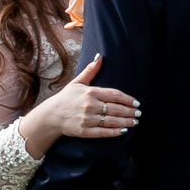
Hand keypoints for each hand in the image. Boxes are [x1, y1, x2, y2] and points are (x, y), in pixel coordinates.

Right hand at [22, 56, 140, 143]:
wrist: (51, 116)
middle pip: (115, 108)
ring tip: (135, 122)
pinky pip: (103, 132)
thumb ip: (90, 70)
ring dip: (126, 122)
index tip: (136, 102)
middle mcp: (90, 105)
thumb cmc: (66, 98)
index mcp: (90, 92)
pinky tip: (124, 131)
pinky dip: (114, 132)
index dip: (127, 99)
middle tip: (138, 114)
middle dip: (129, 112)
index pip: (114, 95)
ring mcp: (87, 119)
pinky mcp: (84, 131)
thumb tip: (100, 56)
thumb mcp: (77, 82)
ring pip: (111, 121)